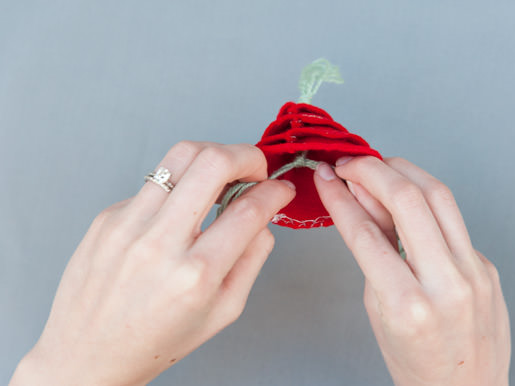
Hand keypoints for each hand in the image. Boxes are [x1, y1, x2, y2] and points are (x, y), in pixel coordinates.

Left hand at [10, 141, 295, 385]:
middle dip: (247, 155)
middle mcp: (159, 243)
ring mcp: (128, 224)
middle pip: (212, 161)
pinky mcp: (108, 216)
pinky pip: (155, 182)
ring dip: (213, 157)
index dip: (275, 191)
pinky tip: (179, 210)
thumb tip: (264, 218)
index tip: (281, 189)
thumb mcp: (223, 311)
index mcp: (196, 275)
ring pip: (180, 155)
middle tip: (255, 169)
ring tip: (221, 176)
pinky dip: (178, 187)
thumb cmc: (154, 341)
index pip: (249, 210)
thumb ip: (252, 259)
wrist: (88, 353)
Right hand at [313, 156, 510, 385]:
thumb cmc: (415, 363)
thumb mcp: (377, 310)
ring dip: (402, 171)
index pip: (366, 233)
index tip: (327, 179)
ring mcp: (474, 271)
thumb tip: (359, 205)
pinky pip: (453, 218)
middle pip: (408, 199)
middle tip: (349, 163)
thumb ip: (371, 255)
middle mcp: (447, 283)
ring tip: (376, 167)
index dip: (340, 198)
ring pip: (439, 195)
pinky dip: (423, 197)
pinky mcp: (487, 265)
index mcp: (408, 305)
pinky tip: (404, 194)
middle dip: (372, 169)